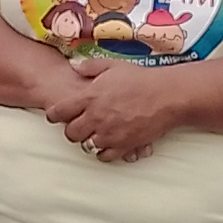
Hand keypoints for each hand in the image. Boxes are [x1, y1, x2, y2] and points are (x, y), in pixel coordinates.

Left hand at [43, 58, 187, 162]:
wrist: (167, 95)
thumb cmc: (141, 79)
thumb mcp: (113, 66)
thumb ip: (90, 67)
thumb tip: (73, 66)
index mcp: (90, 97)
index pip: (59, 111)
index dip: (55, 114)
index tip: (56, 115)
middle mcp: (96, 117)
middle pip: (70, 133)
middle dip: (72, 130)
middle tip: (78, 126)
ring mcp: (109, 133)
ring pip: (85, 145)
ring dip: (87, 140)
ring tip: (94, 134)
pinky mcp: (123, 145)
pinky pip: (104, 156)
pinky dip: (103, 152)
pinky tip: (107, 144)